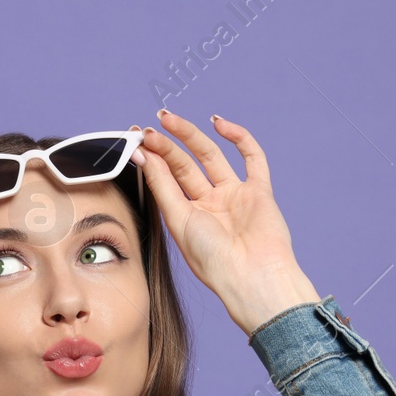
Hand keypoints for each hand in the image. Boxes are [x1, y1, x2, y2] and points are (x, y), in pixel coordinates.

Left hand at [137, 111, 320, 335]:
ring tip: (168, 119)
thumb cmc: (212, 259)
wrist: (251, 276)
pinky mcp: (260, 191)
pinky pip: (252, 158)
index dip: (151, 158)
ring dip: (191, 135)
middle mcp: (210, 203)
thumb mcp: (177, 220)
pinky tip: (219, 123)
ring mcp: (235, 195)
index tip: (135, 140)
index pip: (166, 179)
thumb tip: (142, 155)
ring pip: (211, 156)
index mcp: (187, 215)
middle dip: (166, 145)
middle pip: (184, 165)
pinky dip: (239, 138)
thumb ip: (161, 186)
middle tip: (149, 127)